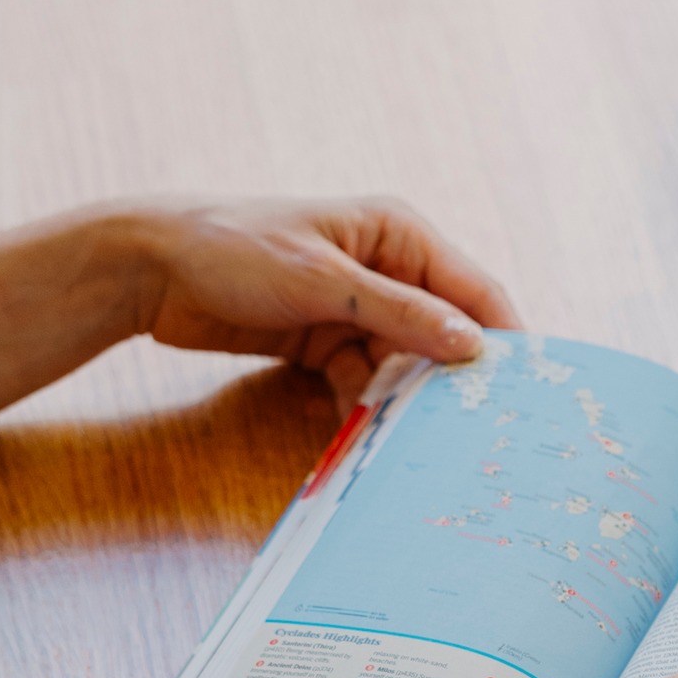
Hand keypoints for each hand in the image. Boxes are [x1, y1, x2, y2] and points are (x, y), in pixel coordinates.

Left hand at [139, 196, 517, 414]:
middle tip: (475, 433)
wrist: (151, 270)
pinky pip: (366, 382)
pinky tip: (364, 436)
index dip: (504, 341)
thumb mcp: (323, 282)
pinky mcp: (330, 342)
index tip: (526, 394)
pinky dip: (365, 408)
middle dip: (453, 381)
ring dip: (406, 402)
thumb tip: (473, 345)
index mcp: (400, 234)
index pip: (475, 291)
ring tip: (416, 443)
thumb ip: (401, 314)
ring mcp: (359, 308)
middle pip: (445, 335)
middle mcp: (389, 269)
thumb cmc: (234, 250)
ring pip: (405, 366)